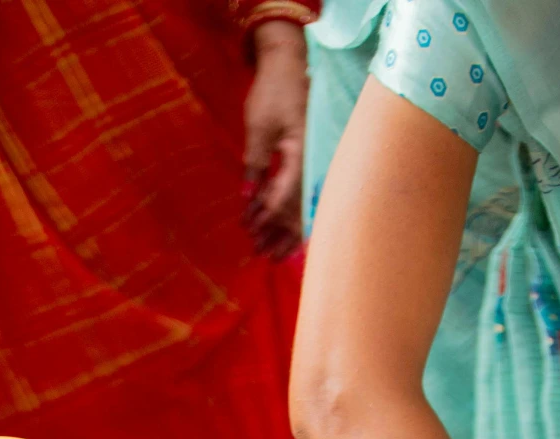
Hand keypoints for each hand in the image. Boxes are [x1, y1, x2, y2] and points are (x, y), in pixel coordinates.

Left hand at [242, 21, 307, 260]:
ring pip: (301, 202)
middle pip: (298, 207)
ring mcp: (312, 160)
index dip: (268, 218)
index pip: (286, 195)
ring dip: (284, 227)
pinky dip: (287, 207)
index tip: (252, 234)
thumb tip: (247, 198)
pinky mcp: (307, 158)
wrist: (288, 63)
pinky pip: (300, 190)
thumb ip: (255, 164)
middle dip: (280, 233)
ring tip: (269, 250)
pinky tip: (277, 224)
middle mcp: (312, 161)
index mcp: (303, 153)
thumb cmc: (274, 91)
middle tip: (262, 255)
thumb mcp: (259, 129)